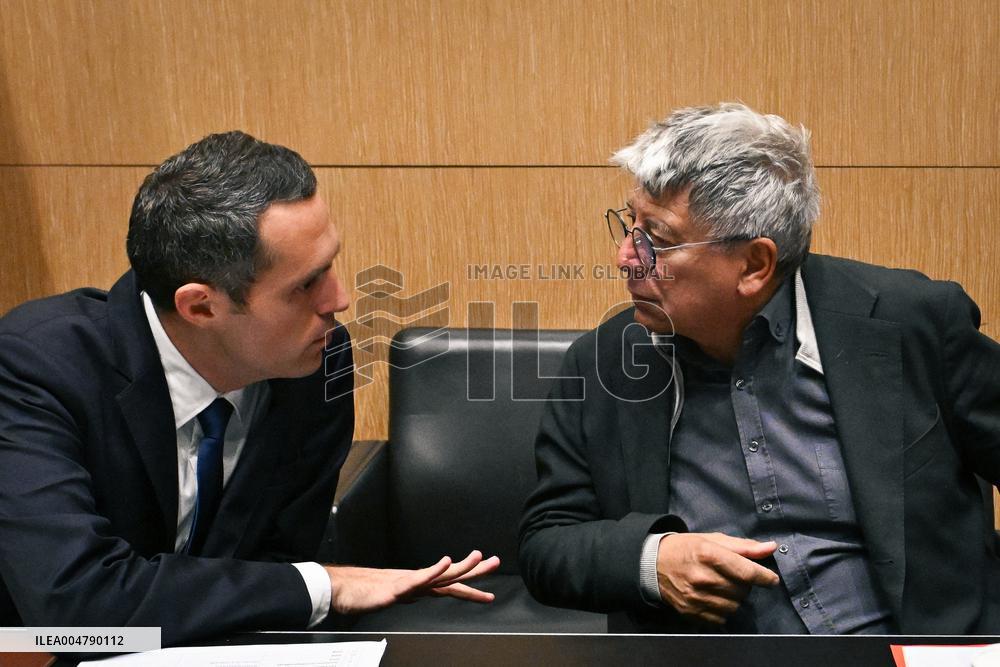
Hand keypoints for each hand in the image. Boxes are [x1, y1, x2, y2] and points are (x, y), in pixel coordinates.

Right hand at [325, 550, 500, 613]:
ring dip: (459, 566)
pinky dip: (433, 571)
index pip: (450, 585)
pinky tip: (444, 562)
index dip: (471, 587)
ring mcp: (408, 583)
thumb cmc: (365, 592)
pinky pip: (418, 578)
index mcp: (419, 585)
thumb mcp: (395, 597)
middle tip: (496, 562)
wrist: (342, 590)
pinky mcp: (396, 587)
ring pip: (439, 575)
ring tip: (478, 557)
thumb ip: (409, 594)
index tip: (489, 590)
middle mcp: (418, 582)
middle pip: (452, 576)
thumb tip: (419, 595)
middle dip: (475, 571)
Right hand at [656, 533, 778, 624]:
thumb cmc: (686, 548)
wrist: (652, 564)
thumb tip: (770, 547)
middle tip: (735, 576)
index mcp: (708, 554)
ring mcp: (696, 597)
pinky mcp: (691, 612)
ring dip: (735, 598)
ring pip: (734, 606)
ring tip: (723, 586)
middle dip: (745, 584)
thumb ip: (743, 546)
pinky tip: (714, 597)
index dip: (764, 577)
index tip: (772, 579)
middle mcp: (702, 577)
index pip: (747, 572)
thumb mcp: (712, 540)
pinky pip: (721, 618)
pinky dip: (723, 610)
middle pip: (743, 590)